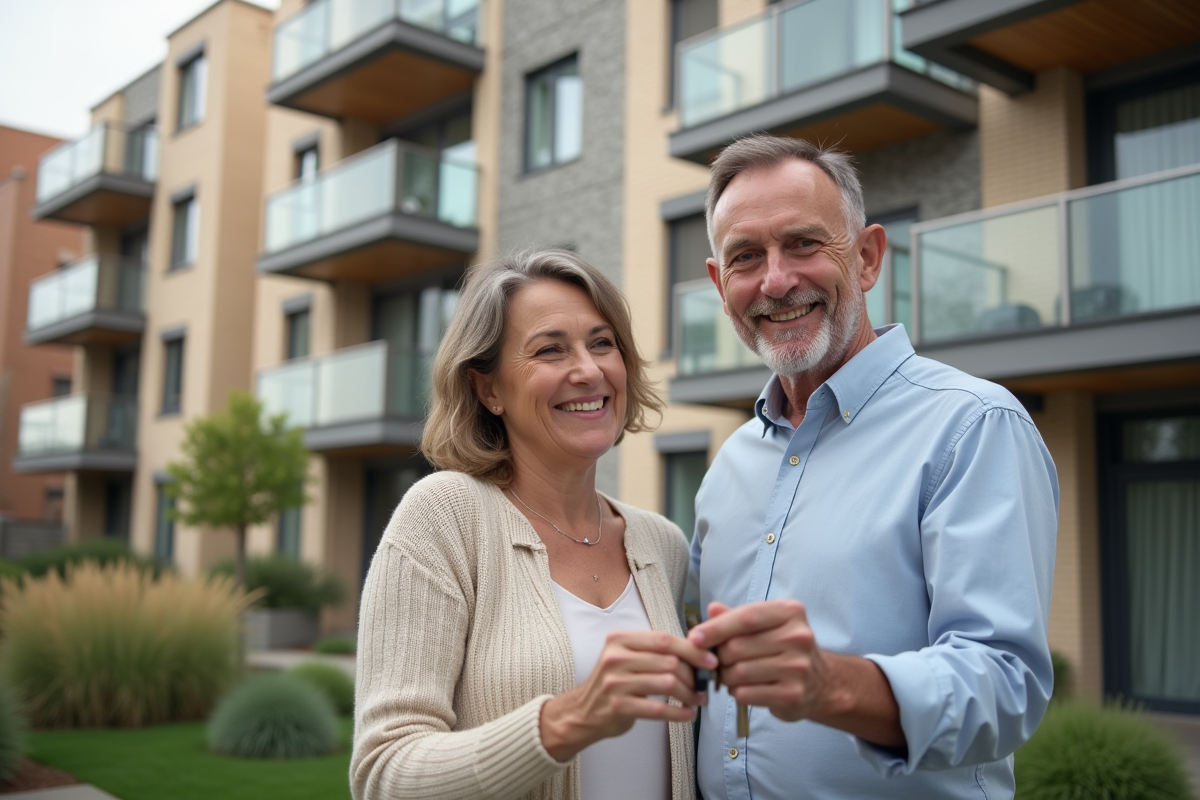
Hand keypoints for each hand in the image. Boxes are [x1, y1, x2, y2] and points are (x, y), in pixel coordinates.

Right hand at [539, 629, 716, 761]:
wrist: (583, 712)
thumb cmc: (614, 683)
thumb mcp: (626, 657)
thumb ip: (654, 651)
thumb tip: (696, 650)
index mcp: (620, 639)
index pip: (664, 639)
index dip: (692, 649)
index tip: (710, 660)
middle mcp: (615, 657)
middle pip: (669, 661)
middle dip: (693, 675)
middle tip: (703, 686)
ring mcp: (615, 682)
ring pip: (667, 683)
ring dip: (689, 695)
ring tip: (697, 700)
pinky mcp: (619, 706)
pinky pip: (658, 709)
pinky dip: (678, 713)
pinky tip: (687, 715)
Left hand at [689, 601, 904, 746]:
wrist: (822, 683)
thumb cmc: (785, 649)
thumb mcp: (767, 626)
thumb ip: (738, 617)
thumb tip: (711, 608)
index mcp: (790, 612)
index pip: (746, 617)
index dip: (715, 628)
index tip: (693, 638)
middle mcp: (798, 637)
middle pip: (737, 647)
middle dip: (719, 656)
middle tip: (716, 661)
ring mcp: (798, 667)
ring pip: (739, 672)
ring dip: (725, 676)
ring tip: (729, 676)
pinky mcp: (793, 694)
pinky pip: (747, 693)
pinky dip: (737, 692)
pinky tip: (742, 689)